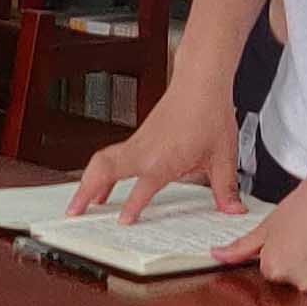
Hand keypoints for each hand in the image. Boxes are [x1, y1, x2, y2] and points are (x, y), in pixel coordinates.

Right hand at [69, 79, 238, 219]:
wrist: (201, 83)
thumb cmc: (209, 113)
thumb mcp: (222, 157)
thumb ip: (225, 189)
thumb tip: (233, 210)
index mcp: (161, 160)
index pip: (141, 191)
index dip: (131, 208)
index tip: (122, 222)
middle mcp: (143, 151)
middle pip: (103, 171)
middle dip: (85, 192)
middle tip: (73, 211)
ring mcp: (138, 143)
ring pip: (102, 161)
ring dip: (88, 180)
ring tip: (83, 200)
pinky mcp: (139, 137)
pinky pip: (111, 154)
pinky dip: (101, 169)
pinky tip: (106, 179)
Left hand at [229, 178, 306, 293]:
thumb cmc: (306, 203)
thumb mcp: (267, 225)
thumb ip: (240, 247)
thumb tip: (217, 256)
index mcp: (277, 270)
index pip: (277, 273)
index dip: (285, 253)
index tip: (294, 237)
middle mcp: (303, 281)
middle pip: (302, 280)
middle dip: (306, 263)